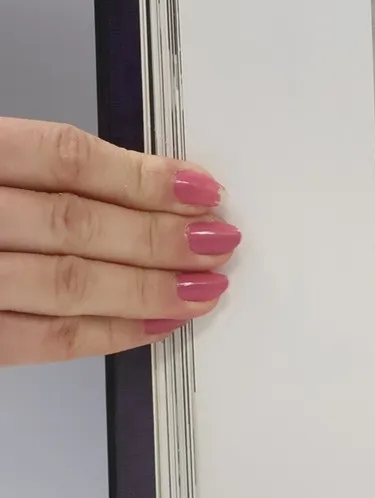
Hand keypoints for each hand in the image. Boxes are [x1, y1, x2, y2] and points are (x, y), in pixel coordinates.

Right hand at [0, 119, 237, 363]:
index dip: (141, 175)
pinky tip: (153, 324)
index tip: (200, 188)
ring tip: (203, 286)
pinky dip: (103, 333)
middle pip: (73, 224)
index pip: (62, 158)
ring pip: (63, 282)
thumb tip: (143, 183)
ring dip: (147, 287)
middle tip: (218, 241)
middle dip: (159, 237)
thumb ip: (34, 170)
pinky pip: (35, 339)